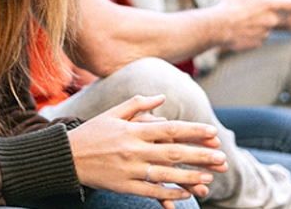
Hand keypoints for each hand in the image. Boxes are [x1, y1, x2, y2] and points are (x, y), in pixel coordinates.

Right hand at [67, 95, 226, 205]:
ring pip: (166, 174)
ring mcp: (129, 169)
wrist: (68, 156)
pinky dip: (170, 193)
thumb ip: (138, 104)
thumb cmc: (92, 132)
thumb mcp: (113, 112)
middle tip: (222, 158)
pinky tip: (186, 194)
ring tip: (210, 177)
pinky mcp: (124, 186)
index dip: (192, 130)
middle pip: (173, 152)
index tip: (212, 132)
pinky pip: (151, 191)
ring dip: (190, 176)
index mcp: (132, 129)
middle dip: (200, 155)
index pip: (169, 128)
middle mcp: (133, 149)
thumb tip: (161, 97)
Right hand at [218, 0, 290, 50]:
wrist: (218, 26)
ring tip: (241, 21)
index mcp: (270, 4)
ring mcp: (266, 32)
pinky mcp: (258, 43)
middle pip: (282, 18)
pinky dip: (251, 34)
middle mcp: (272, 19)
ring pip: (268, 28)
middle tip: (258, 12)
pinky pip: (258, 37)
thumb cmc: (229, 5)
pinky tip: (239, 30)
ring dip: (259, 24)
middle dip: (273, 15)